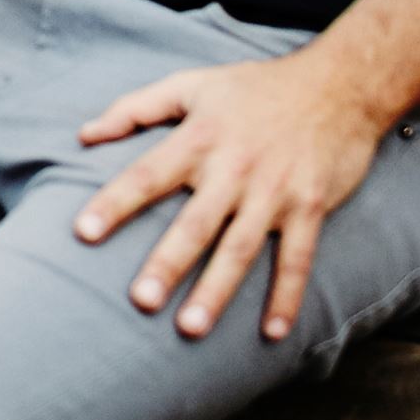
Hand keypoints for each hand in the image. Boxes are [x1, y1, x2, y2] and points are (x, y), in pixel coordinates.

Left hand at [73, 48, 391, 340]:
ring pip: (241, 248)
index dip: (113, 203)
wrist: (337, 85)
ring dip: (217, 290)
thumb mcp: (191, 85)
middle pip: (195, 223)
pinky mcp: (310, 207)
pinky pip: (297, 258)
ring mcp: (275, 192)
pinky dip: (286, 296)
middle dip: (168, 263)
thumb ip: (135, 108)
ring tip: (190, 328)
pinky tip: (271, 333)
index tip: (82, 233)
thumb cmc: (253, 88)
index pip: (147, 175)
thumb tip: (83, 134)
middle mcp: (234, 168)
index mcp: (198, 138)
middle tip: (140, 301)